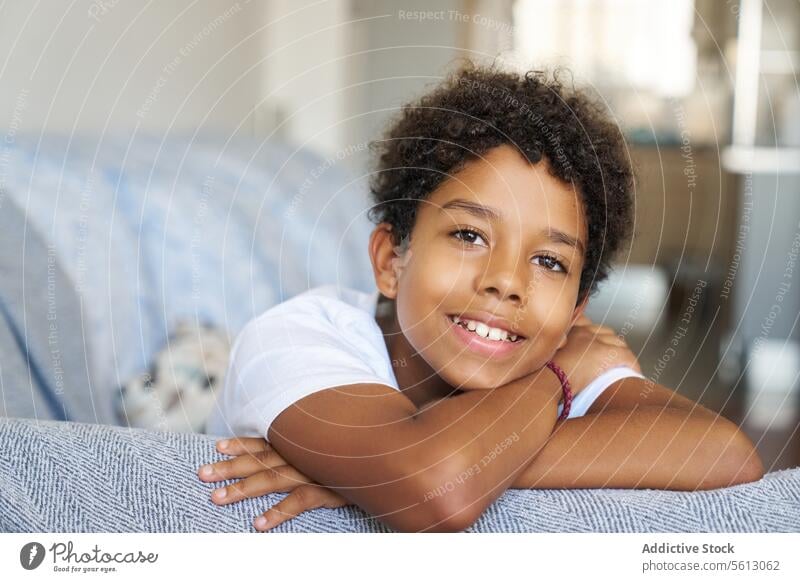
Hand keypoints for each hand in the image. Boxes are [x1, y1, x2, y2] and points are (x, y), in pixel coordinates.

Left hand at [197, 437, 350, 530]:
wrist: (387, 459)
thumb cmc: (354, 452)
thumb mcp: (329, 445)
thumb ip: (308, 447)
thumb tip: (286, 452)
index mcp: (300, 443)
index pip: (266, 441)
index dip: (241, 443)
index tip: (217, 446)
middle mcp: (302, 454)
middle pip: (259, 460)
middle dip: (229, 466)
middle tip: (202, 474)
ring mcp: (313, 471)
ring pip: (271, 478)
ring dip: (243, 488)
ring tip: (217, 498)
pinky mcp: (328, 489)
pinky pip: (299, 501)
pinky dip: (278, 512)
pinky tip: (258, 524)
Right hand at [552, 314, 640, 394]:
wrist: (545, 382)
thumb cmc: (541, 376)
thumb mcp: (544, 357)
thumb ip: (554, 353)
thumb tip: (558, 363)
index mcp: (568, 330)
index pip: (589, 325)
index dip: (597, 337)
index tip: (599, 346)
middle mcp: (583, 331)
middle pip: (607, 333)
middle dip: (612, 346)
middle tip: (614, 362)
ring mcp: (596, 341)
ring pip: (619, 344)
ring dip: (622, 356)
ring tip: (624, 369)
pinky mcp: (607, 353)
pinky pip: (628, 357)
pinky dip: (633, 366)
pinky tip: (634, 374)